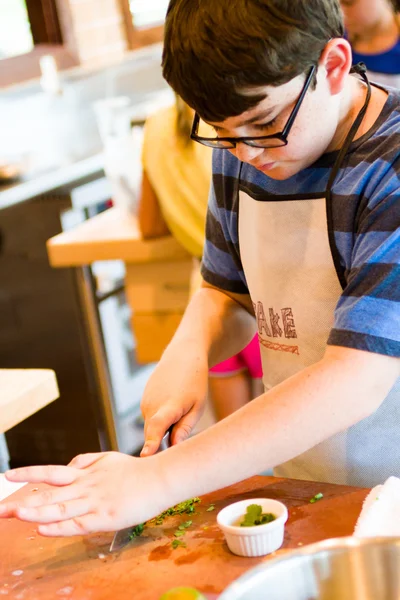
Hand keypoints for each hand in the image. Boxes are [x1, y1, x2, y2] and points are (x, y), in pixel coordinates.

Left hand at [0, 452, 166, 536]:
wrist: (160, 478)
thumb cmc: (136, 470)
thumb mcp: (107, 459)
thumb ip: (86, 461)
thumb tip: (69, 464)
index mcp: (86, 473)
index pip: (52, 472)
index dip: (29, 473)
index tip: (8, 475)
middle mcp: (86, 486)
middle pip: (50, 494)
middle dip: (23, 501)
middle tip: (1, 510)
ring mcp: (95, 502)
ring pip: (60, 508)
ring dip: (36, 513)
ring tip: (15, 515)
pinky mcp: (106, 518)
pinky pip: (78, 525)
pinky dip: (59, 528)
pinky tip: (43, 530)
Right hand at [141, 345, 208, 456]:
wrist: (182, 357)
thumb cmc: (194, 383)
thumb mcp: (197, 406)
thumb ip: (184, 428)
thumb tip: (174, 448)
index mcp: (170, 406)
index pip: (157, 427)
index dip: (151, 442)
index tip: (145, 456)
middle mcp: (152, 405)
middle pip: (153, 434)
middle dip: (160, 445)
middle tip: (175, 446)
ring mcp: (146, 402)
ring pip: (152, 427)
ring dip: (163, 430)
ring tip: (180, 410)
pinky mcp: (144, 401)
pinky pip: (151, 419)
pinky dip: (160, 420)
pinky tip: (172, 406)